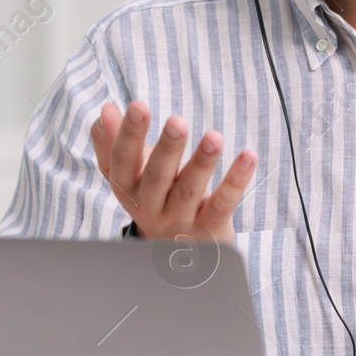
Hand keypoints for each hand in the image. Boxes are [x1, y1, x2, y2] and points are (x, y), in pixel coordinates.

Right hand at [90, 100, 257, 241]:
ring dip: (201, 163)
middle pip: (156, 177)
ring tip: (214, 137)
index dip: (128, 134)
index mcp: (128, 187)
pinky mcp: (209, 229)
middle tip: (177, 121)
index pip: (122, 160)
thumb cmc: (154, 197)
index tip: (138, 105)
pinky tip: (248, 156)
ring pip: (189, 191)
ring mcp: (179, 221)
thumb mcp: (130, 173)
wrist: (176, 250)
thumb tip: (106, 111)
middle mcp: (150, 206)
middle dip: (167, 149)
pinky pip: (222, 205)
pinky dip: (236, 181)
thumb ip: (113, 143)